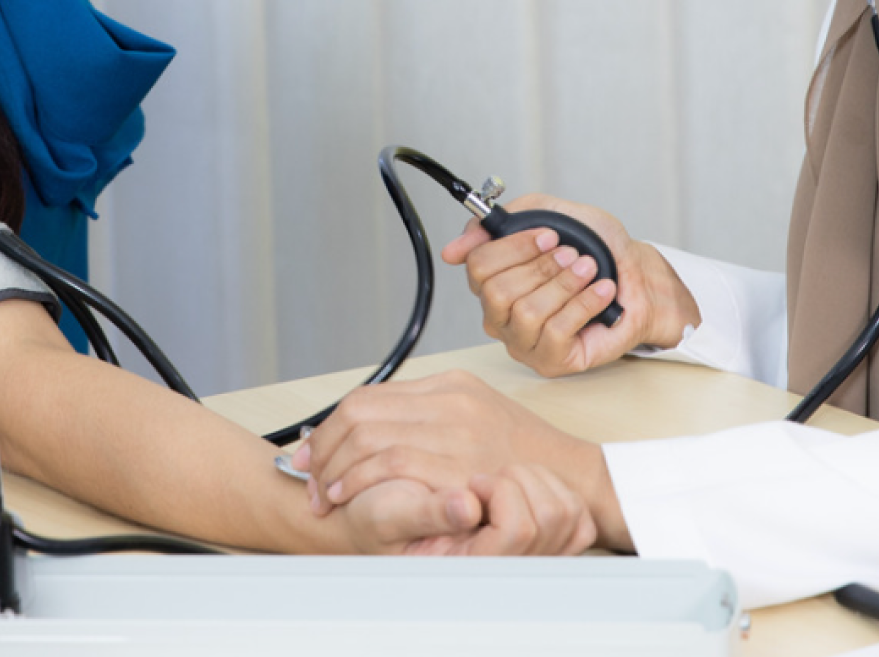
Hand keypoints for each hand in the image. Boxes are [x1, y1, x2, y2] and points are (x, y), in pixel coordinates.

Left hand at [291, 370, 630, 549]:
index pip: (371, 394)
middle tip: (307, 473)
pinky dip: (359, 478)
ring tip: (323, 491)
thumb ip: (433, 412)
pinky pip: (391, 460)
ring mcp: (454, 428)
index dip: (332, 424)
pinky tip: (347, 495)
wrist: (571, 477)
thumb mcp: (478, 413)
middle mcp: (449, 399)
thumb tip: (381, 422)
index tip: (312, 448)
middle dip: (323, 445)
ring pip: (368, 433)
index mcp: (450, 384)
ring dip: (334, 466)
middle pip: (361, 411)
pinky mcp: (458, 460)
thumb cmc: (523, 455)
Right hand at [401, 467, 597, 555]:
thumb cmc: (378, 520)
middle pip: (553, 518)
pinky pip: (573, 512)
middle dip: (518, 481)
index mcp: (471, 562)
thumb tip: (467, 504)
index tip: (475, 482)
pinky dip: (550, 486)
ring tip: (498, 478)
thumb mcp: (388, 516)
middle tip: (485, 477)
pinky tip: (516, 483)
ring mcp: (531, 556)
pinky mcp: (546, 539)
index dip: (499, 493)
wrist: (384, 520)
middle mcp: (508, 566)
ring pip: (566, 511)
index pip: (518, 530)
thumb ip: (425, 512)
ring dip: (534, 479)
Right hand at [444, 195, 699, 376]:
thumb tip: (454, 249)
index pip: (477, 266)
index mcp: (493, 280)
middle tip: (572, 254)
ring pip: (527, 313)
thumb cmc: (594, 249)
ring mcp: (523, 341)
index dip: (514, 247)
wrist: (636, 279)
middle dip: (542, 267)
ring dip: (565, 284)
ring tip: (589, 271)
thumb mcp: (552, 215)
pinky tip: (601, 291)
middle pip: (497, 291)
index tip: (548, 235)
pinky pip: (556, 332)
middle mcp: (500, 315)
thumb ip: (506, 220)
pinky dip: (583, 304)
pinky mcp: (551, 360)